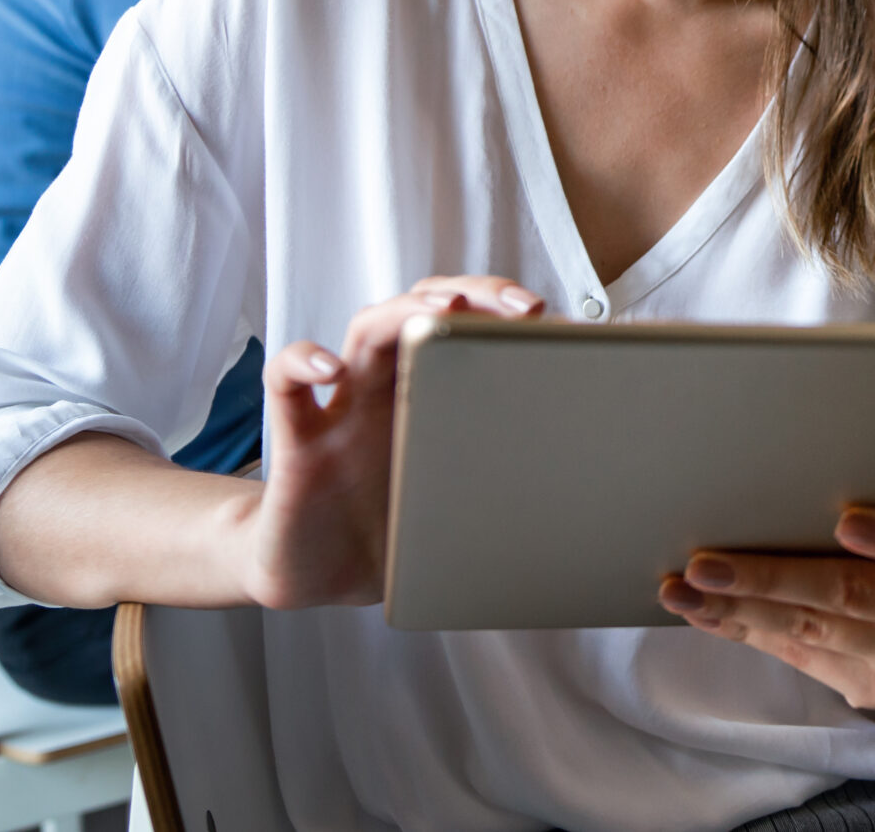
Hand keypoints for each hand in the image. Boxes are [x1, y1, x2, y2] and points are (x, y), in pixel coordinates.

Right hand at [240, 275, 542, 609]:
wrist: (319, 580)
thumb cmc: (394, 533)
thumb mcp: (461, 501)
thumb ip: (506, 481)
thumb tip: (589, 497)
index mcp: (430, 398)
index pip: (466, 329)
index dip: (506, 317)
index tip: (554, 322)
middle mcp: (390, 390)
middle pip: (424, 310)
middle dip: (472, 294)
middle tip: (516, 306)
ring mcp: (343, 410)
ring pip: (368, 329)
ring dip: (405, 311)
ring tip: (440, 309)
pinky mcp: (297, 445)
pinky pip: (286, 385)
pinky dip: (301, 362)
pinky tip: (327, 369)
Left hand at [659, 505, 874, 720]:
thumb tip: (790, 480)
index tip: (845, 522)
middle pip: (854, 595)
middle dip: (773, 577)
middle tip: (707, 564)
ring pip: (814, 630)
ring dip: (740, 609)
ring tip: (684, 590)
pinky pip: (800, 657)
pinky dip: (747, 631)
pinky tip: (707, 614)